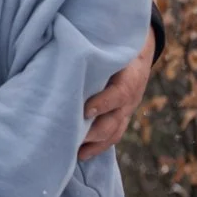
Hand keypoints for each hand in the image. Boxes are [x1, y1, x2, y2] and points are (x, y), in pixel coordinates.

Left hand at [78, 27, 154, 160]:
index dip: (104, 103)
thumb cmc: (113, 43)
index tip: (86, 110)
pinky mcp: (122, 118)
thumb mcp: (108, 42)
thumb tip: (59, 41)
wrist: (137, 51)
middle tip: (70, 137)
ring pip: (114, 132)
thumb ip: (91, 47)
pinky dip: (97, 147)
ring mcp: (127, 110)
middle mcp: (131, 96)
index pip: (120, 92)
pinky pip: (113, 136)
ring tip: (72, 151)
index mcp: (130, 74)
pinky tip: (80, 154)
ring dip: (94, 143)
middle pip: (116, 119)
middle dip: (94, 131)